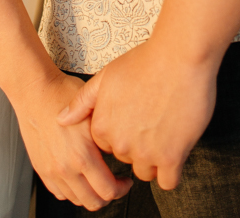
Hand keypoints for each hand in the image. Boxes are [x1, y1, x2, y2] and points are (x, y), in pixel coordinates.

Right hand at [12, 69, 132, 209]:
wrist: (34, 90)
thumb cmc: (62, 93)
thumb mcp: (94, 109)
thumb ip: (107, 135)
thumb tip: (120, 149)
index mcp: (82, 155)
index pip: (108, 190)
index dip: (122, 189)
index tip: (125, 181)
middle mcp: (65, 168)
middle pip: (93, 202)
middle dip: (107, 195)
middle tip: (114, 183)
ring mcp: (51, 171)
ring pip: (76, 200)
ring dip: (89, 193)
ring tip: (96, 179)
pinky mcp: (41, 169)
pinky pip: (59, 193)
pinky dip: (71, 190)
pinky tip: (78, 176)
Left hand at [58, 36, 219, 190]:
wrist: (178, 57)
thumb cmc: (144, 62)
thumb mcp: (106, 76)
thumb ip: (83, 101)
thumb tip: (61, 119)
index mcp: (103, 126)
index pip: (107, 147)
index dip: (121, 133)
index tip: (133, 120)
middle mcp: (121, 144)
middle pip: (127, 160)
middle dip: (137, 146)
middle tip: (151, 122)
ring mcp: (146, 153)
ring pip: (146, 172)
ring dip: (154, 159)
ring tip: (164, 134)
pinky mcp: (171, 157)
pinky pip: (168, 181)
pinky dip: (171, 171)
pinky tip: (175, 153)